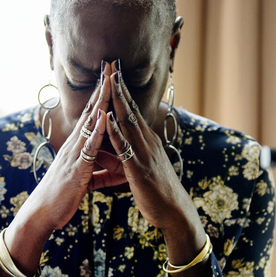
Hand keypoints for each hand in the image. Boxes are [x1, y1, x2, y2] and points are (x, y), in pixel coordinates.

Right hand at [22, 69, 111, 232]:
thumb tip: (111, 166)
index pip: (92, 115)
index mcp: (78, 146)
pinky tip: (104, 117)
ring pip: (90, 123)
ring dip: (101, 101)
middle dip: (102, 87)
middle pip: (91, 110)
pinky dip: (97, 131)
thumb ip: (97, 169)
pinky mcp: (76, 168)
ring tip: (110, 80)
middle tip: (112, 63)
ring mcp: (74, 155)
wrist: (42, 213)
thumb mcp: (83, 179)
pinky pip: (88, 147)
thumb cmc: (61, 196)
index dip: (102, 94)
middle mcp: (75, 145)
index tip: (111, 74)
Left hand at [101, 61, 204, 254]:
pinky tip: (107, 118)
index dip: (121, 91)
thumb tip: (101, 151)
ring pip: (128, 122)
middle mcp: (147, 142)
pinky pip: (125, 147)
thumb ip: (116, 159)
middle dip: (119, 86)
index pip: (131, 110)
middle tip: (110, 63)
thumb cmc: (154, 192)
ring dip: (118, 101)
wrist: (174, 213)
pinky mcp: (140, 169)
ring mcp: (145, 153)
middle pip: (130, 109)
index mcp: (145, 141)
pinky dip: (115, 131)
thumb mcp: (132, 171)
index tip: (111, 71)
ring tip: (108, 80)